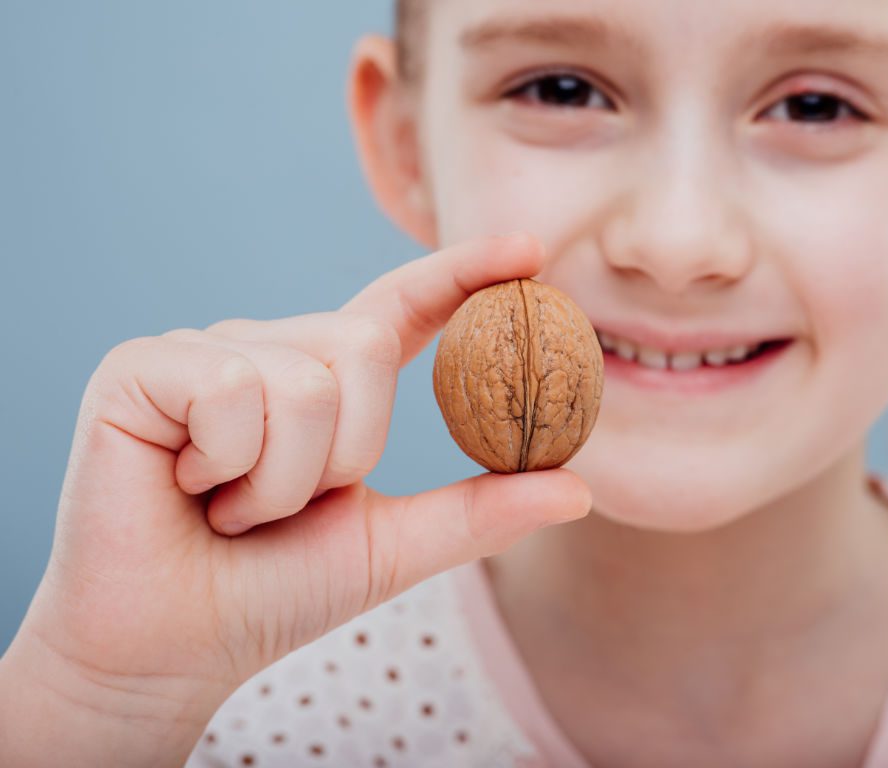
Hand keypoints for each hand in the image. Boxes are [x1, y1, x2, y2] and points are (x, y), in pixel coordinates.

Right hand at [0, 233, 591, 767]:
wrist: (172, 648)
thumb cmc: (275, 590)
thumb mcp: (393, 546)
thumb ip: (477, 511)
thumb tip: (579, 488)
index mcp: (326, 379)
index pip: (402, 306)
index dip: (463, 273)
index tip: (533, 253)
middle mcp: (269, 347)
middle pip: (365, 346)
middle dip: (347, 454)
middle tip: (286, 507)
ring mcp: (204, 350)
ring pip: (305, 379)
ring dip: (285, 479)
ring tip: (233, 508)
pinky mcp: (142, 365)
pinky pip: (232, 388)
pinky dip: (229, 465)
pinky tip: (187, 486)